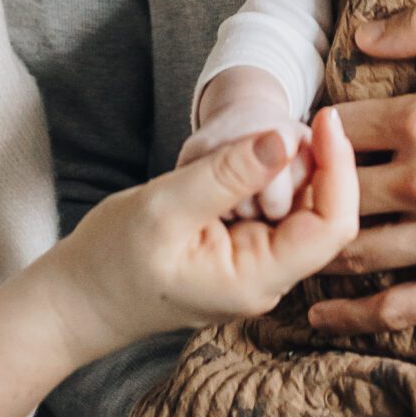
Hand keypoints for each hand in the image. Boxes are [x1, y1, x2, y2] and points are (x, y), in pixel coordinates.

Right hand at [45, 109, 357, 363]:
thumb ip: (228, 174)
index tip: (325, 117)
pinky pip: (274, 213)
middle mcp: (268, 280)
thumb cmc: (110, 260)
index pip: (332, 226)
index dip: (339, 168)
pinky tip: (243, 160)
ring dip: (290, 170)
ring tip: (254, 141)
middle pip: (324, 216)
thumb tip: (284, 137)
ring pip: (301, 211)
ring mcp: (256, 269)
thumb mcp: (166, 206)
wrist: (76, 299)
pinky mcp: (241, 255)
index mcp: (257, 280)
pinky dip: (267, 180)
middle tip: (282, 122)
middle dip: (315, 164)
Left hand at [308, 3, 415, 334]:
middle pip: (331, 194)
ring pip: (352, 252)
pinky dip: (350, 315)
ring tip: (292, 242)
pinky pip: (396, 308)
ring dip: (314, 247)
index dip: (311, 131)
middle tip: (287, 194)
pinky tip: (319, 312)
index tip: (304, 138)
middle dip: (301, 192)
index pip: (333, 129)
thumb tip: (360, 35)